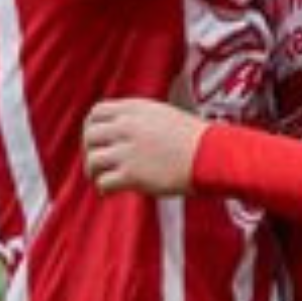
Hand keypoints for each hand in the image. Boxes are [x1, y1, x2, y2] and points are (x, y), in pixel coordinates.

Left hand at [83, 99, 208, 195]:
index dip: (91, 127)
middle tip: (96, 163)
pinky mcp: (132, 175)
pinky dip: (103, 189)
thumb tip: (121, 131)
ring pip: (92, 160)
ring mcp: (128, 151)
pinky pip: (103, 182)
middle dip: (89, 150)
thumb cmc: (195, 138)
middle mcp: (127, 126)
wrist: (212, 154)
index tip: (96, 140)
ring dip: (94, 172)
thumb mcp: (164, 115)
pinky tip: (109, 192)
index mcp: (135, 108)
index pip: (96, 112)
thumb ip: (139, 119)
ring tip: (102, 179)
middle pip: (89, 136)